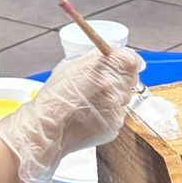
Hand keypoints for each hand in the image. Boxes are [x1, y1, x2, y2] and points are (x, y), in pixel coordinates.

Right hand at [0, 47, 144, 182]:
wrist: (48, 127)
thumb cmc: (56, 95)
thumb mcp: (73, 65)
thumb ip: (99, 58)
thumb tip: (117, 55)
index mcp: (106, 70)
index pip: (133, 61)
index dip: (127, 62)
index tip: (122, 65)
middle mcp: (115, 90)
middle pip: (130, 81)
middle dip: (119, 81)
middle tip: (100, 86)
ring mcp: (116, 110)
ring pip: (124, 100)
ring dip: (113, 99)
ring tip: (90, 104)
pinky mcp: (114, 127)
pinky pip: (117, 116)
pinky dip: (108, 115)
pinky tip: (90, 116)